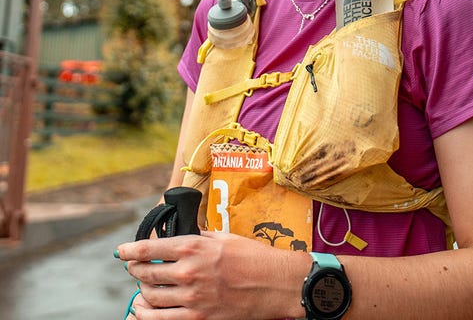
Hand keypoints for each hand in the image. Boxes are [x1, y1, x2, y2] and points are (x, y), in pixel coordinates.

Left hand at [116, 231, 308, 319]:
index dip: (130, 250)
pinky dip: (147, 315)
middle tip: (134, 267)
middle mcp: (189, 273)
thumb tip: (179, 236)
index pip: (149, 249)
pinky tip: (144, 309)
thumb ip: (198, 237)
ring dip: (141, 292)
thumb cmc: (253, 257)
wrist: (275, 283)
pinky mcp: (199, 318)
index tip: (122, 251)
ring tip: (142, 287)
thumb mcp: (224, 237)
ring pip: (150, 298)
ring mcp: (193, 299)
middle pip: (145, 274)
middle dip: (135, 270)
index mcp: (194, 248)